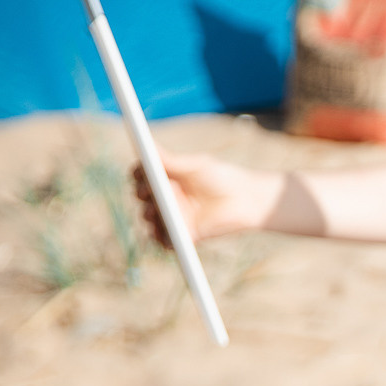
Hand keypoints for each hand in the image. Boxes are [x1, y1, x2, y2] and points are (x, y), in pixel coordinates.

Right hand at [132, 152, 280, 246]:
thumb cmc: (223, 177)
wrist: (247, 200)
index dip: (138, 175)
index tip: (141, 173)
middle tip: (150, 192)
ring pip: (150, 218)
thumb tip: (148, 146)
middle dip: (142, 194)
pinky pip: (166, 240)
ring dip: (150, 216)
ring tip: (159, 213)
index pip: (142, 176)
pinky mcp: (185, 234)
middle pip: (142, 197)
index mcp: (165, 177)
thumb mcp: (196, 166)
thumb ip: (172, 161)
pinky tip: (167, 235)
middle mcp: (166, 197)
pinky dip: (162, 239)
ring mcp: (174, 216)